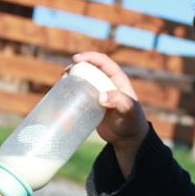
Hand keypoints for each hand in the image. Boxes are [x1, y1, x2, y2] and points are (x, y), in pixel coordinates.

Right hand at [72, 52, 148, 167]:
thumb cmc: (132, 122)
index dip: (90, 57)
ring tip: (62, 83)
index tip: (76, 59)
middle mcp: (107, 83)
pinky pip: (80, 94)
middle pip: (90, 68)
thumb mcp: (129, 111)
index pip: (103, 61)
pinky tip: (63, 97)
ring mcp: (99, 93)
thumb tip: (101, 97)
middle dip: (76, 66)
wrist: (127, 138)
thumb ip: (119, 102)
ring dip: (72, 78)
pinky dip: (71, 92)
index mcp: (118, 79)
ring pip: (83, 80)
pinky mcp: (92, 104)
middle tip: (65, 74)